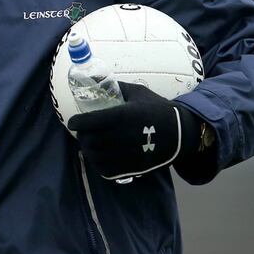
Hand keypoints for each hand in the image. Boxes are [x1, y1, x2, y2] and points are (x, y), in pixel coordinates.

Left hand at [67, 83, 201, 180]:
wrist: (181, 133)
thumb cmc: (158, 109)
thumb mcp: (138, 93)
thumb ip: (118, 87)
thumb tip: (98, 82)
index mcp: (123, 116)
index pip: (91, 122)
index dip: (77, 123)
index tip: (72, 122)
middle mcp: (123, 136)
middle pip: (90, 140)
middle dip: (82, 136)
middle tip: (82, 132)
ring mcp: (127, 154)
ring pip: (96, 157)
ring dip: (87, 150)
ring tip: (88, 145)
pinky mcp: (132, 168)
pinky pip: (107, 171)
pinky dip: (98, 165)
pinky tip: (98, 157)